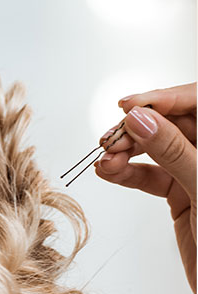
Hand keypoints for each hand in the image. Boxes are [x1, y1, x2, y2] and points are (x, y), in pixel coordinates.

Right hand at [95, 83, 195, 293]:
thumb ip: (172, 151)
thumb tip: (140, 119)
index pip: (196, 102)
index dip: (162, 99)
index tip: (128, 106)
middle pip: (169, 125)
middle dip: (136, 130)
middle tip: (110, 141)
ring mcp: (195, 173)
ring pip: (154, 150)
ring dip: (126, 153)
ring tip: (104, 161)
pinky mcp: (180, 195)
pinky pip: (148, 176)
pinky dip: (126, 174)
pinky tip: (107, 172)